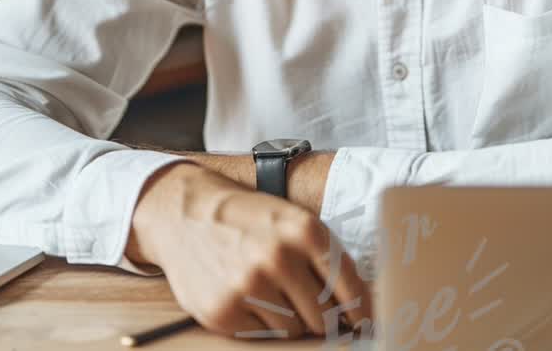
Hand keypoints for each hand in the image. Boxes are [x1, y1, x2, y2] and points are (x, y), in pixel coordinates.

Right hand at [126, 162, 372, 338]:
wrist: (186, 214)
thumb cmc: (248, 217)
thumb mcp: (292, 218)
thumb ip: (325, 255)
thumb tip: (361, 301)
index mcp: (304, 230)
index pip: (348, 285)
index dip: (361, 310)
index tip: (365, 323)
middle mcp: (279, 257)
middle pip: (323, 316)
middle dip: (325, 319)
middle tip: (317, 312)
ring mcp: (250, 286)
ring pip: (294, 331)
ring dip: (291, 321)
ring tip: (273, 294)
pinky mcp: (225, 312)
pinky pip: (262, 336)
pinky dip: (261, 324)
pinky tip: (249, 298)